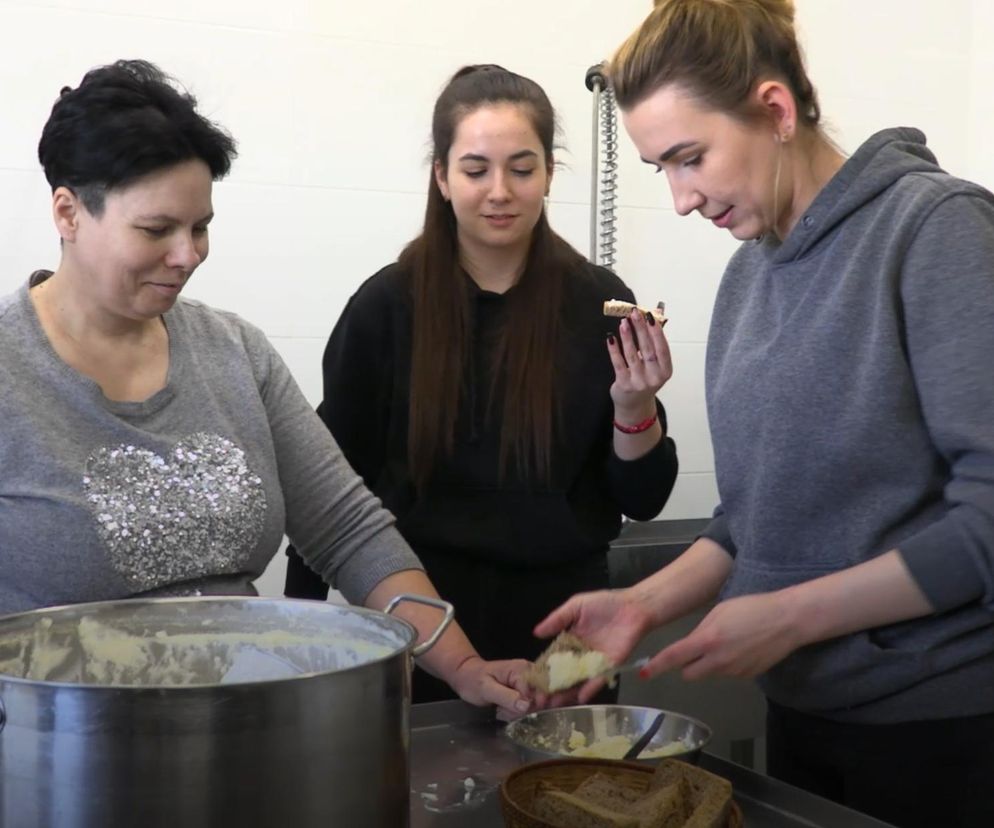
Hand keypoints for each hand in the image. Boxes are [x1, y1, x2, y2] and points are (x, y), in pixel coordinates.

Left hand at [446, 655, 534, 720]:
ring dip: (520, 712)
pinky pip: (530, 704)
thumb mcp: (486, 689)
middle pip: (540, 698)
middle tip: (503, 710)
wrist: (467, 675)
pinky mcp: (526, 688)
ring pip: (535, 704)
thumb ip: (506, 697)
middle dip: (523, 710)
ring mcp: (529, 681)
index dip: (527, 707)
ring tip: (502, 709)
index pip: (536, 693)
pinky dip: (519, 711)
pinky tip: (506, 709)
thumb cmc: (474, 679)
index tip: (510, 712)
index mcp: (522, 670)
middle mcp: (530, 673)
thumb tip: (526, 705)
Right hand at [532, 588, 654, 702]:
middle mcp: (580, 654)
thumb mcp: (576, 606)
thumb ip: (557, 620)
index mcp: (570, 640)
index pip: (553, 659)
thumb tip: (536, 633)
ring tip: (553, 704)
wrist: (634, 607)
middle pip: (563, 674)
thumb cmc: (604, 604)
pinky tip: (580, 697)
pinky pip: (598, 679)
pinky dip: (590, 688)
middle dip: (552, 688)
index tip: (531, 683)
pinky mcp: (610, 666)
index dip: (543, 671)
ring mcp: (595, 662)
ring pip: (578, 681)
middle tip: (539, 701)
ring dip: (567, 693)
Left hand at [609, 307, 671, 415]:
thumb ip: (654, 342)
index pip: (663, 348)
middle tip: (634, 313)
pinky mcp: (624, 384)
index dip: (657, 332)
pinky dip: (614, 350)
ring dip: (627, 337)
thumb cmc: (646, 378)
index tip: (650, 316)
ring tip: (623, 322)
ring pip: (632, 355)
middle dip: (640, 329)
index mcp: (666, 371)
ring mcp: (639, 382)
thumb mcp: (655, 364)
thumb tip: (654, 315)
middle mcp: (654, 377)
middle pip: (647, 349)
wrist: (635, 405)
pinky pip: (618, 364)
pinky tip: (611, 338)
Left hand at [643, 591, 802, 680]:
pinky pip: (728, 674)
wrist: (786, 621)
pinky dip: (727, 665)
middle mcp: (718, 661)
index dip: (657, 667)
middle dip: (686, 665)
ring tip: (727, 643)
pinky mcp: (747, 678)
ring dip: (709, 664)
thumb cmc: (751, 608)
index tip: (644, 673)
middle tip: (694, 650)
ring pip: (709, 673)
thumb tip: (690, 646)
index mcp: (707, 641)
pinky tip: (741, 650)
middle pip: (688, 674)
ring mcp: (733, 672)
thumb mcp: (719, 612)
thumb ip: (701, 632)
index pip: (674, 658)